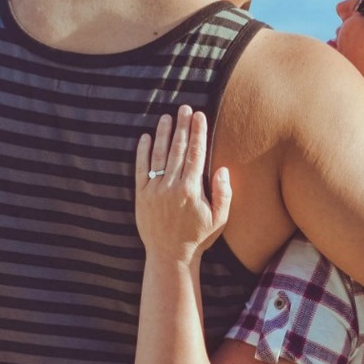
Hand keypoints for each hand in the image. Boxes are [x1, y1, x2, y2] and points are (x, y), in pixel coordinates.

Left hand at [133, 105, 231, 262]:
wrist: (170, 255)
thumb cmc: (198, 237)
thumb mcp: (219, 219)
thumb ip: (223, 193)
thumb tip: (221, 169)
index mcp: (192, 190)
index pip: (196, 154)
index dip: (198, 133)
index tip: (200, 116)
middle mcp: (172, 186)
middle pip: (177, 149)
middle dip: (182, 126)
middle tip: (185, 108)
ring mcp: (154, 189)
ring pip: (159, 155)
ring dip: (163, 133)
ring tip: (167, 117)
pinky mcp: (141, 195)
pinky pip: (140, 168)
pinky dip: (143, 151)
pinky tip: (146, 137)